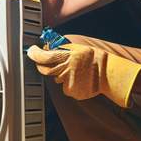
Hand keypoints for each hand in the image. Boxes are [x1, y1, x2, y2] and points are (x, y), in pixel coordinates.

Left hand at [26, 43, 140, 107]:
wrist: (109, 73)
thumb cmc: (94, 58)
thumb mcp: (78, 48)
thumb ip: (62, 49)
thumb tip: (46, 48)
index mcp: (67, 57)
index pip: (44, 57)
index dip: (34, 54)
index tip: (31, 51)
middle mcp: (66, 71)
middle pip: (45, 70)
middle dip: (43, 66)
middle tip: (46, 62)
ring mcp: (69, 84)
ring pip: (57, 80)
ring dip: (61, 75)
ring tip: (76, 71)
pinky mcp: (73, 93)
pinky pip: (66, 88)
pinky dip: (70, 84)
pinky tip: (80, 79)